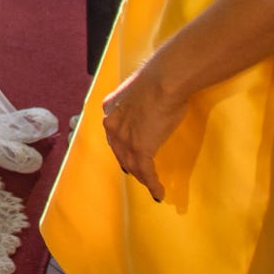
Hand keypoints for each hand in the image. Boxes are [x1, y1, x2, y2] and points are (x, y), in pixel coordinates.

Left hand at [103, 57, 187, 201]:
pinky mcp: (140, 149)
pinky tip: (159, 193)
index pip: (114, 135)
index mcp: (110, 109)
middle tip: (141, 175)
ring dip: (143, 178)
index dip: (122, 148)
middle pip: (120, 152)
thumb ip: (139, 102)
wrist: (163, 81)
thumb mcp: (140, 90)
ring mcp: (124, 139)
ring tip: (152, 186)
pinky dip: (153, 185)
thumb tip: (149, 104)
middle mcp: (112, 125)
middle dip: (130, 166)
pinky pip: (146, 172)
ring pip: (132, 165)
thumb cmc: (159, 80)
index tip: (129, 156)